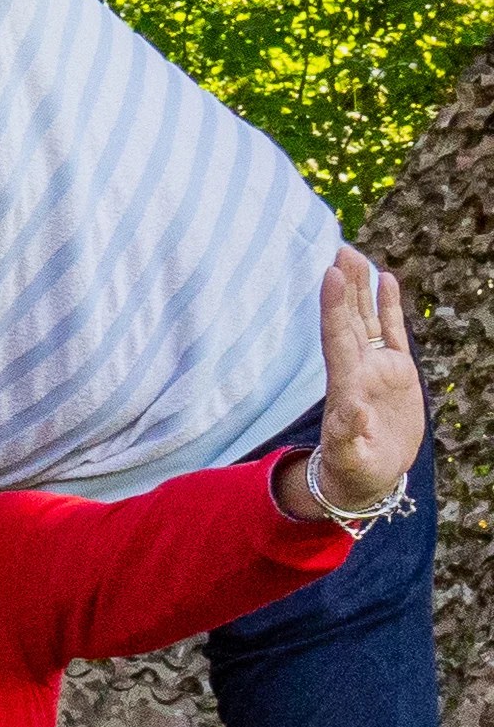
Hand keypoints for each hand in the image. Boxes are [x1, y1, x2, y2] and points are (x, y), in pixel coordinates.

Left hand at [300, 248, 423, 520]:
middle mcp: (357, 369)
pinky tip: (386, 280)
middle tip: (341, 248)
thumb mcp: (352, 457)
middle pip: (348, 318)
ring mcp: (376, 367)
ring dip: (360, 288)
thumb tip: (350, 410)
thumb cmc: (354, 471)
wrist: (366, 478)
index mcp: (346, 385)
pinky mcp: (396, 371)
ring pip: (367, 318)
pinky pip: (391, 331)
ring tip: (355, 254)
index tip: (329, 274)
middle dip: (344, 285)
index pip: (337, 337)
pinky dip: (388, 306)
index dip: (333, 306)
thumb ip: (349, 435)